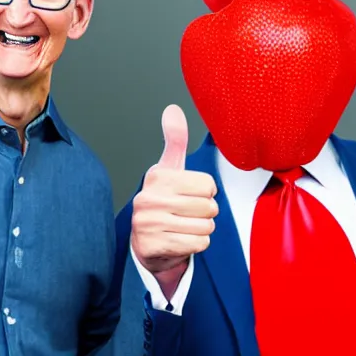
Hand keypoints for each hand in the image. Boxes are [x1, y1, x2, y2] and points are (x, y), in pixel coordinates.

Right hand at [131, 104, 218, 275]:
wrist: (146, 243)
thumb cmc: (163, 202)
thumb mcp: (169, 170)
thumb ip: (175, 140)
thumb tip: (172, 109)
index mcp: (157, 177)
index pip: (208, 185)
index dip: (206, 192)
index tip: (189, 195)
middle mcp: (149, 198)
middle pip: (209, 207)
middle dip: (205, 214)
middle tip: (187, 214)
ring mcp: (148, 224)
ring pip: (205, 228)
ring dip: (201, 230)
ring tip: (183, 227)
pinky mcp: (152, 247)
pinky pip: (197, 245)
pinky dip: (195, 245)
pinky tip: (179, 240)